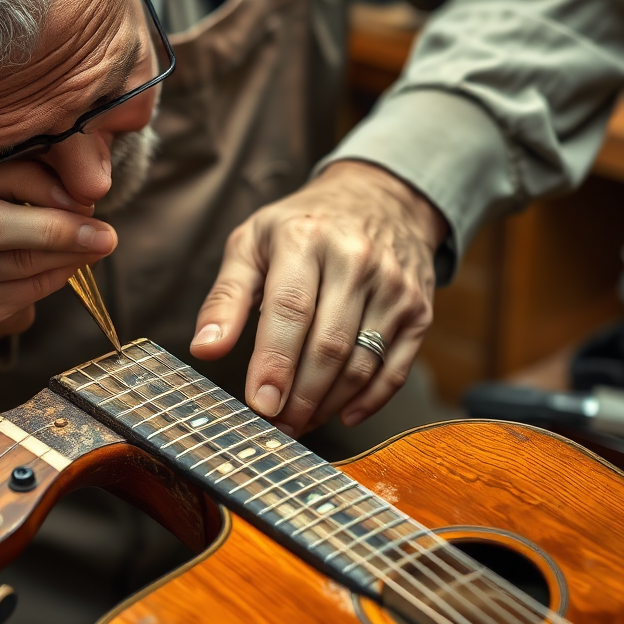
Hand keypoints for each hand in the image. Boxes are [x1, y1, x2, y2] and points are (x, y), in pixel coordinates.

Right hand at [0, 138, 117, 354]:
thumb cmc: (4, 178)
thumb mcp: (21, 151)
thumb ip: (51, 152)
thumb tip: (94, 182)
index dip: (41, 184)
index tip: (87, 192)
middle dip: (56, 230)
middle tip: (104, 233)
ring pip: (12, 264)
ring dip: (66, 256)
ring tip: (99, 243)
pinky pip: (19, 292)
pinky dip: (56, 277)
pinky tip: (74, 261)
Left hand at [190, 161, 446, 434]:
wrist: (380, 197)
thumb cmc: (301, 227)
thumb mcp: (251, 244)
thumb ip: (225, 297)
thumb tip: (204, 348)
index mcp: (306, 240)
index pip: (290, 310)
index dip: (274, 363)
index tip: (259, 404)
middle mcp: (356, 260)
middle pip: (328, 345)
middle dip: (299, 396)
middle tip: (275, 426)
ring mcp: (393, 285)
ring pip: (361, 363)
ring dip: (328, 404)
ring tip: (299, 421)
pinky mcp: (418, 309)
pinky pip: (395, 368)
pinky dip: (369, 400)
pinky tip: (342, 414)